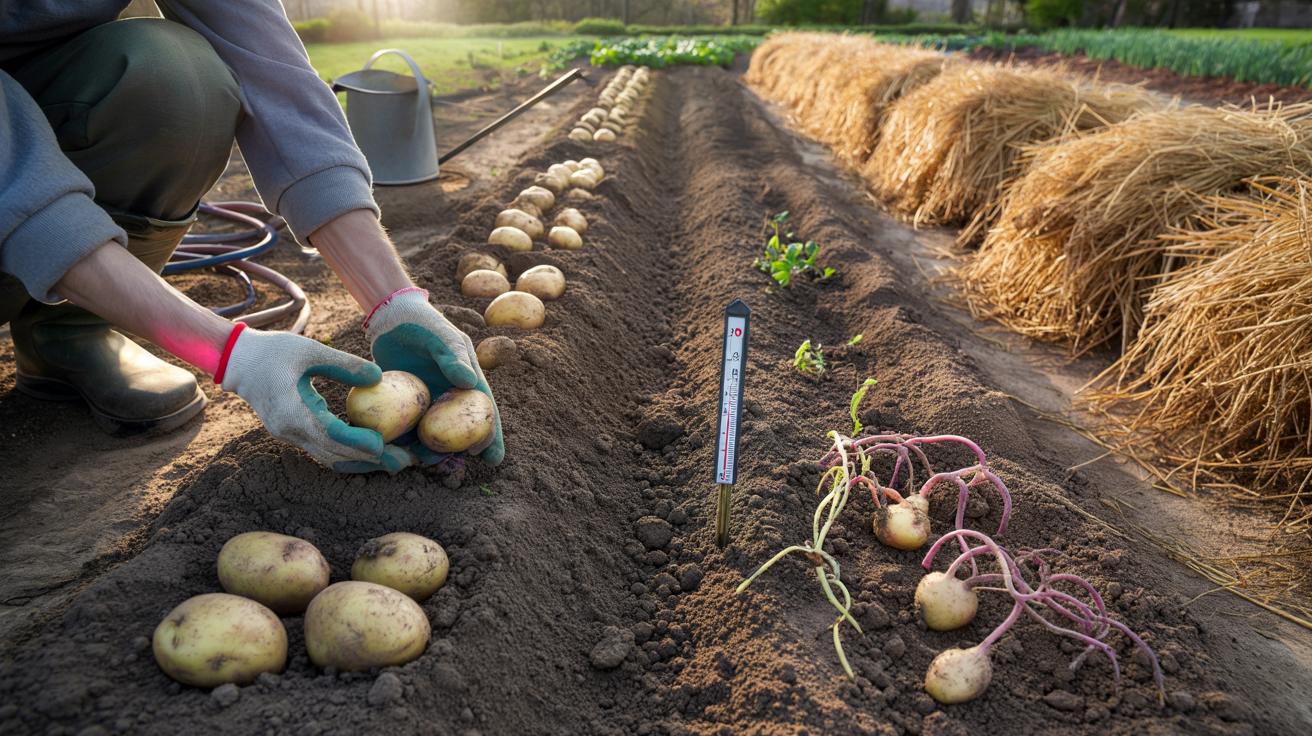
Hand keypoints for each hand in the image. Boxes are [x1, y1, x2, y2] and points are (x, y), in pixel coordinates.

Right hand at [219, 325, 410, 472]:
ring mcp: (290, 435)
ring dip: (362, 462)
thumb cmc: (273, 351)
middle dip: (370, 460)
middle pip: (335, 454)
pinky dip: (349, 454)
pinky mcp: (293, 433)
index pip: (329, 434)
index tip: (383, 445)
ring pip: (330, 457)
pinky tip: (372, 453)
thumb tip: (379, 377)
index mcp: (291, 411)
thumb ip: (343, 364)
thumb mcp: (309, 350)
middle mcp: (290, 431)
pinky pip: (324, 450)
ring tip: (395, 462)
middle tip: (404, 462)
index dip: (357, 442)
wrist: (238, 361)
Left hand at [364, 288, 503, 465]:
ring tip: (422, 463)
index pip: (484, 413)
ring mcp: (425, 405)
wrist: (391, 319)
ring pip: (430, 435)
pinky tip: (395, 453)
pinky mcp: (400, 407)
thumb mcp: (443, 337)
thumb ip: (455, 358)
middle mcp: (448, 399)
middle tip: (455, 466)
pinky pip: (403, 429)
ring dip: (428, 452)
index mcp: (467, 385)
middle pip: (458, 432)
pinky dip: (401, 442)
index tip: (492, 457)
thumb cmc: (424, 324)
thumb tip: (470, 383)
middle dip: (459, 452)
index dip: (490, 436)